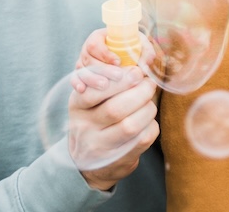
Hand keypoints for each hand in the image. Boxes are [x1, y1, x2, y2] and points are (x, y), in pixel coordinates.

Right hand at [67, 62, 159, 191]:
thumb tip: (138, 66)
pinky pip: (142, 139)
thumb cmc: (95, 118)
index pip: (93, 92)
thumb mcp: (91, 99)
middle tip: (149, 84)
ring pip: (130, 126)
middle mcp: (84, 129)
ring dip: (148, 109)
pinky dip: (151, 125)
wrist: (87, 161)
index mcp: (77, 106)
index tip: (136, 71)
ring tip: (149, 102)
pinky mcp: (119, 159)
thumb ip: (108, 81)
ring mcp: (100, 147)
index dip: (118, 81)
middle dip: (140, 92)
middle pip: (115, 109)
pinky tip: (148, 120)